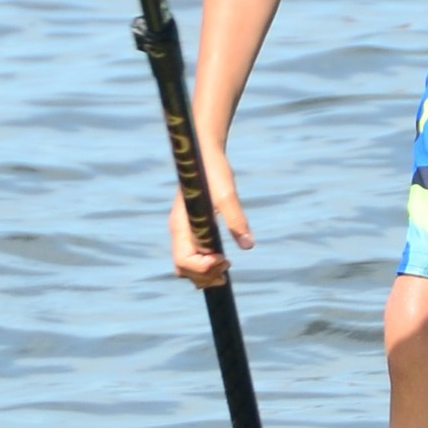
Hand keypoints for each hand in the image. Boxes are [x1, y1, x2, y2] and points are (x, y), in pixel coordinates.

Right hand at [170, 141, 251, 286]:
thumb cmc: (213, 169)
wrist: (204, 152)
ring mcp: (184, 230)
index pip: (183, 260)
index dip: (203, 268)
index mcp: (182, 224)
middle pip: (183, 268)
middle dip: (204, 275)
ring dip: (204, 273)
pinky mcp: (191, 228)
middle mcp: (179, 231)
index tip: (225, 260)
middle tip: (227, 269)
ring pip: (186, 265)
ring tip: (225, 269)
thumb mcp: (227, 193)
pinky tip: (222, 260)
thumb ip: (236, 219)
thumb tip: (248, 245)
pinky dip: (204, 264)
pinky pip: (193, 255)